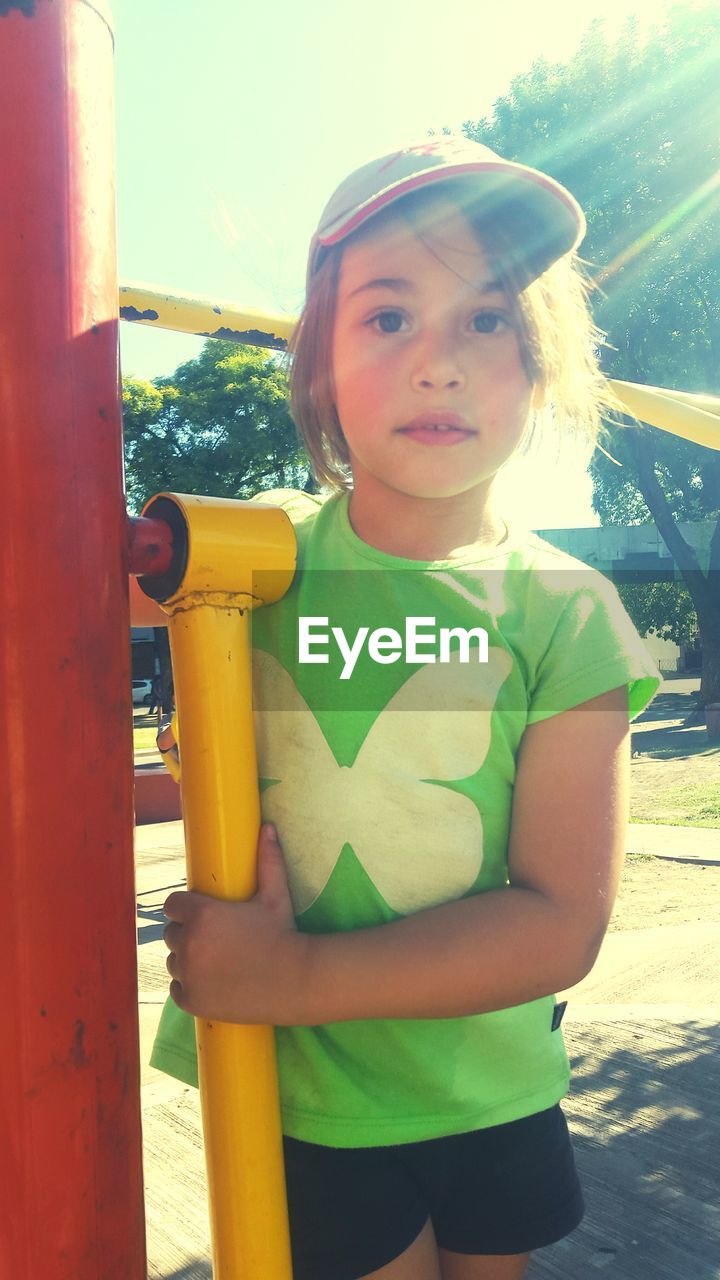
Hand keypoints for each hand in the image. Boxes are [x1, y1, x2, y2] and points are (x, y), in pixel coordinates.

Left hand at [163, 823, 309, 1024]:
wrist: (296, 981)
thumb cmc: (284, 934)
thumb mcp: (275, 896)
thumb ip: (267, 860)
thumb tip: (267, 827)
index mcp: (201, 915)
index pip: (172, 906)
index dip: (186, 909)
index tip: (202, 914)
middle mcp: (188, 944)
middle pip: (171, 933)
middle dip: (187, 934)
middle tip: (215, 939)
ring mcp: (188, 975)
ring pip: (174, 961)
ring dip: (188, 960)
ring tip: (216, 961)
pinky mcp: (191, 1001)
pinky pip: (177, 988)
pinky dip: (190, 986)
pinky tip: (213, 982)